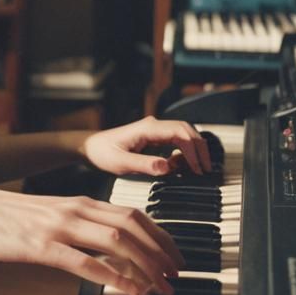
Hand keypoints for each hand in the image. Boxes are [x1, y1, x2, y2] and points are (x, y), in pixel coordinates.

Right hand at [0, 175, 183, 294]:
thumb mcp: (33, 218)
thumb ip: (65, 230)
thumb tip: (92, 253)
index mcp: (71, 200)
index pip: (131, 212)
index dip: (160, 235)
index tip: (176, 257)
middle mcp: (69, 207)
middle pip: (133, 223)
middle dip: (163, 251)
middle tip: (180, 276)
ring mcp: (53, 225)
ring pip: (116, 239)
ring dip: (146, 264)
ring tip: (163, 287)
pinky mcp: (35, 245)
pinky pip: (83, 262)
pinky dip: (113, 277)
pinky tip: (128, 292)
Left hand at [80, 116, 211, 177]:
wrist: (89, 148)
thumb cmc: (102, 153)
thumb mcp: (121, 163)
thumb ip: (144, 164)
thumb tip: (167, 166)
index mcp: (148, 128)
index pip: (180, 133)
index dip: (193, 150)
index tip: (198, 168)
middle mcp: (154, 126)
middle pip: (186, 130)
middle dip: (200, 148)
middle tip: (206, 169)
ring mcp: (154, 131)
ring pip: (183, 134)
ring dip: (194, 149)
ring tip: (199, 168)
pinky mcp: (153, 138)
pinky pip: (175, 141)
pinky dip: (184, 152)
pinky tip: (184, 166)